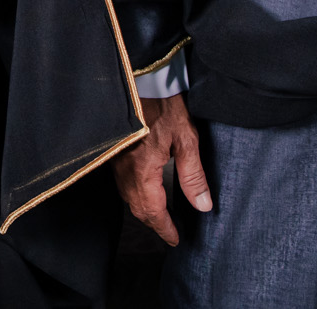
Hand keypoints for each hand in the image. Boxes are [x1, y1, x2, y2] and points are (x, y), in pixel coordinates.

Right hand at [111, 94, 211, 245]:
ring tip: (160, 215)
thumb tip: (203, 205)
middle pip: (138, 207)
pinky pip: (122, 182)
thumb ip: (192, 175)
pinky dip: (135, 193)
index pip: (153, 210)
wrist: (140, 77)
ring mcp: (116, 160)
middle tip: (170, 231)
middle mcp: (125, 169)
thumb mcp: (186, 139)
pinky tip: (145, 190)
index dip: (165, 228)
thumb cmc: (162, 104)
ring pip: (128, 196)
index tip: (176, 239)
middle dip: (154, 222)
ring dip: (144, 209)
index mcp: (143, 170)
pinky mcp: (114, 150)